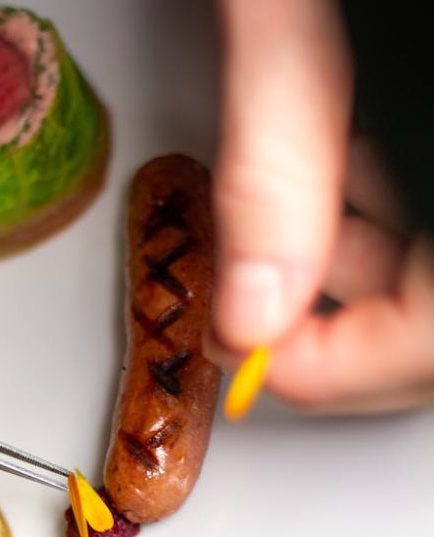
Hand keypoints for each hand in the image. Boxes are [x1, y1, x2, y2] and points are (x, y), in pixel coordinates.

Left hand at [210, 0, 433, 413]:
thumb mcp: (294, 7)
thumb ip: (280, 160)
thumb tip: (249, 309)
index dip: (349, 370)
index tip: (260, 362)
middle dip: (345, 310)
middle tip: (267, 272)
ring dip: (356, 248)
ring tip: (309, 173)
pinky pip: (430, 200)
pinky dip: (375, 194)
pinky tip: (343, 141)